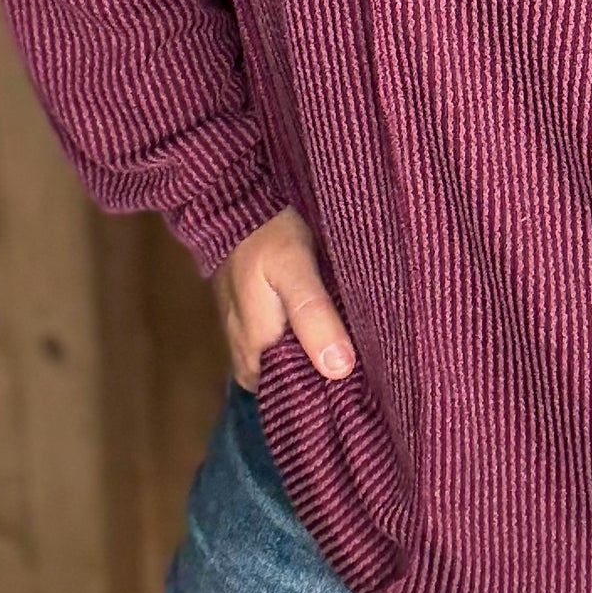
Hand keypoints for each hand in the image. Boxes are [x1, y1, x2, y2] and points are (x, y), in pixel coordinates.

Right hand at [210, 204, 356, 391]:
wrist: (233, 197)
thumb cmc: (267, 233)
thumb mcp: (295, 271)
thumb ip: (313, 316)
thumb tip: (338, 369)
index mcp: (254, 347)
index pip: (286, 394)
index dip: (320, 395)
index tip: (356, 392)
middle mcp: (244, 346)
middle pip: (280, 381)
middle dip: (314, 379)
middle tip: (358, 372)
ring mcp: (242, 327)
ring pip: (276, 361)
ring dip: (305, 358)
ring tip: (348, 352)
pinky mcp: (248, 308)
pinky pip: (273, 339)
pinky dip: (296, 340)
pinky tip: (324, 327)